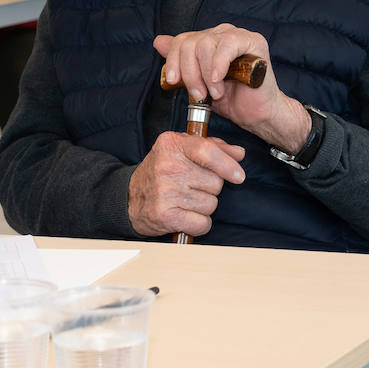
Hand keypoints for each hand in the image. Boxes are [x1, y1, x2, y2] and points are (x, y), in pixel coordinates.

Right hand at [127, 131, 245, 236]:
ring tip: (185, 200)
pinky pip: (202, 223)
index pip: (208, 152)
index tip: (238, 176)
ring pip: (211, 204)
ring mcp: (165, 191)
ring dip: (204, 206)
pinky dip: (199, 224)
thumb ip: (212, 147)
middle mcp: (167, 166)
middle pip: (215, 182)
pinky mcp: (165, 215)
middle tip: (191, 187)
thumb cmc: (160, 173)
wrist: (130, 199)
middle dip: (210, 188)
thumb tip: (238, 153)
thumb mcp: (182, 150)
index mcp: (172, 144)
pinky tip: (186, 215)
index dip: (228, 165)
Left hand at [153, 25, 310, 152]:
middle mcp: (220, 34)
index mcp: (207, 41)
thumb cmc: (230, 99)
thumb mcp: (197, 83)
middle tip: (198, 95)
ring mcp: (237, 35)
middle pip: (191, 43)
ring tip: (214, 93)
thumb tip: (158, 41)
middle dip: (190, 72)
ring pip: (206, 43)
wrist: (257, 113)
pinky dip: (218, 64)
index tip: (173, 82)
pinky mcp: (253, 41)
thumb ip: (181, 63)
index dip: (173, 61)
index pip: (181, 41)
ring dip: (205, 73)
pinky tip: (218, 80)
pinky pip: (228, 45)